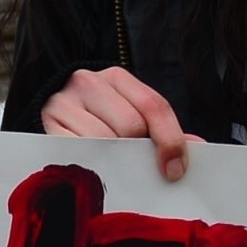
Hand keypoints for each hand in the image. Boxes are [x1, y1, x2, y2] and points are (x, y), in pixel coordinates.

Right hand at [40, 67, 193, 180]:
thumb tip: (200, 148)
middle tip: (133, 162)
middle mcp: (88, 82)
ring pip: (104, 141)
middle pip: (130, 126)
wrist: (49, 108)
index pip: (153, 106)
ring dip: (114, 159)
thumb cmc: (100, 117)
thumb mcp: (132, 114)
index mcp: (117, 77)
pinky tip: (93, 163)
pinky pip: (79, 152)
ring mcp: (64, 102)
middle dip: (137, 150)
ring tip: (112, 161)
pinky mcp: (46, 125)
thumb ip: (163, 131)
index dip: (170, 140)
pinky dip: (92, 163)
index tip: (175, 170)